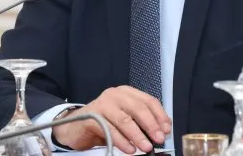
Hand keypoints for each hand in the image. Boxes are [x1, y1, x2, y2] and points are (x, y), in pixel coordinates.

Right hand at [52, 86, 171, 153]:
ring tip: (146, 147)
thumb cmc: (104, 122)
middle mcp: (115, 95)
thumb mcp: (125, 119)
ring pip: (125, 119)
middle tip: (159, 139)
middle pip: (138, 108)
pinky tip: (129, 149)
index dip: (160, 115)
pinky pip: (110, 130)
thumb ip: (140, 121)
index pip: (148, 100)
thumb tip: (161, 131)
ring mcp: (102, 104)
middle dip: (151, 125)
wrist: (76, 127)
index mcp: (126, 93)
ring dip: (138, 135)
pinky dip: (122, 141)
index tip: (166, 129)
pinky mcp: (92, 116)